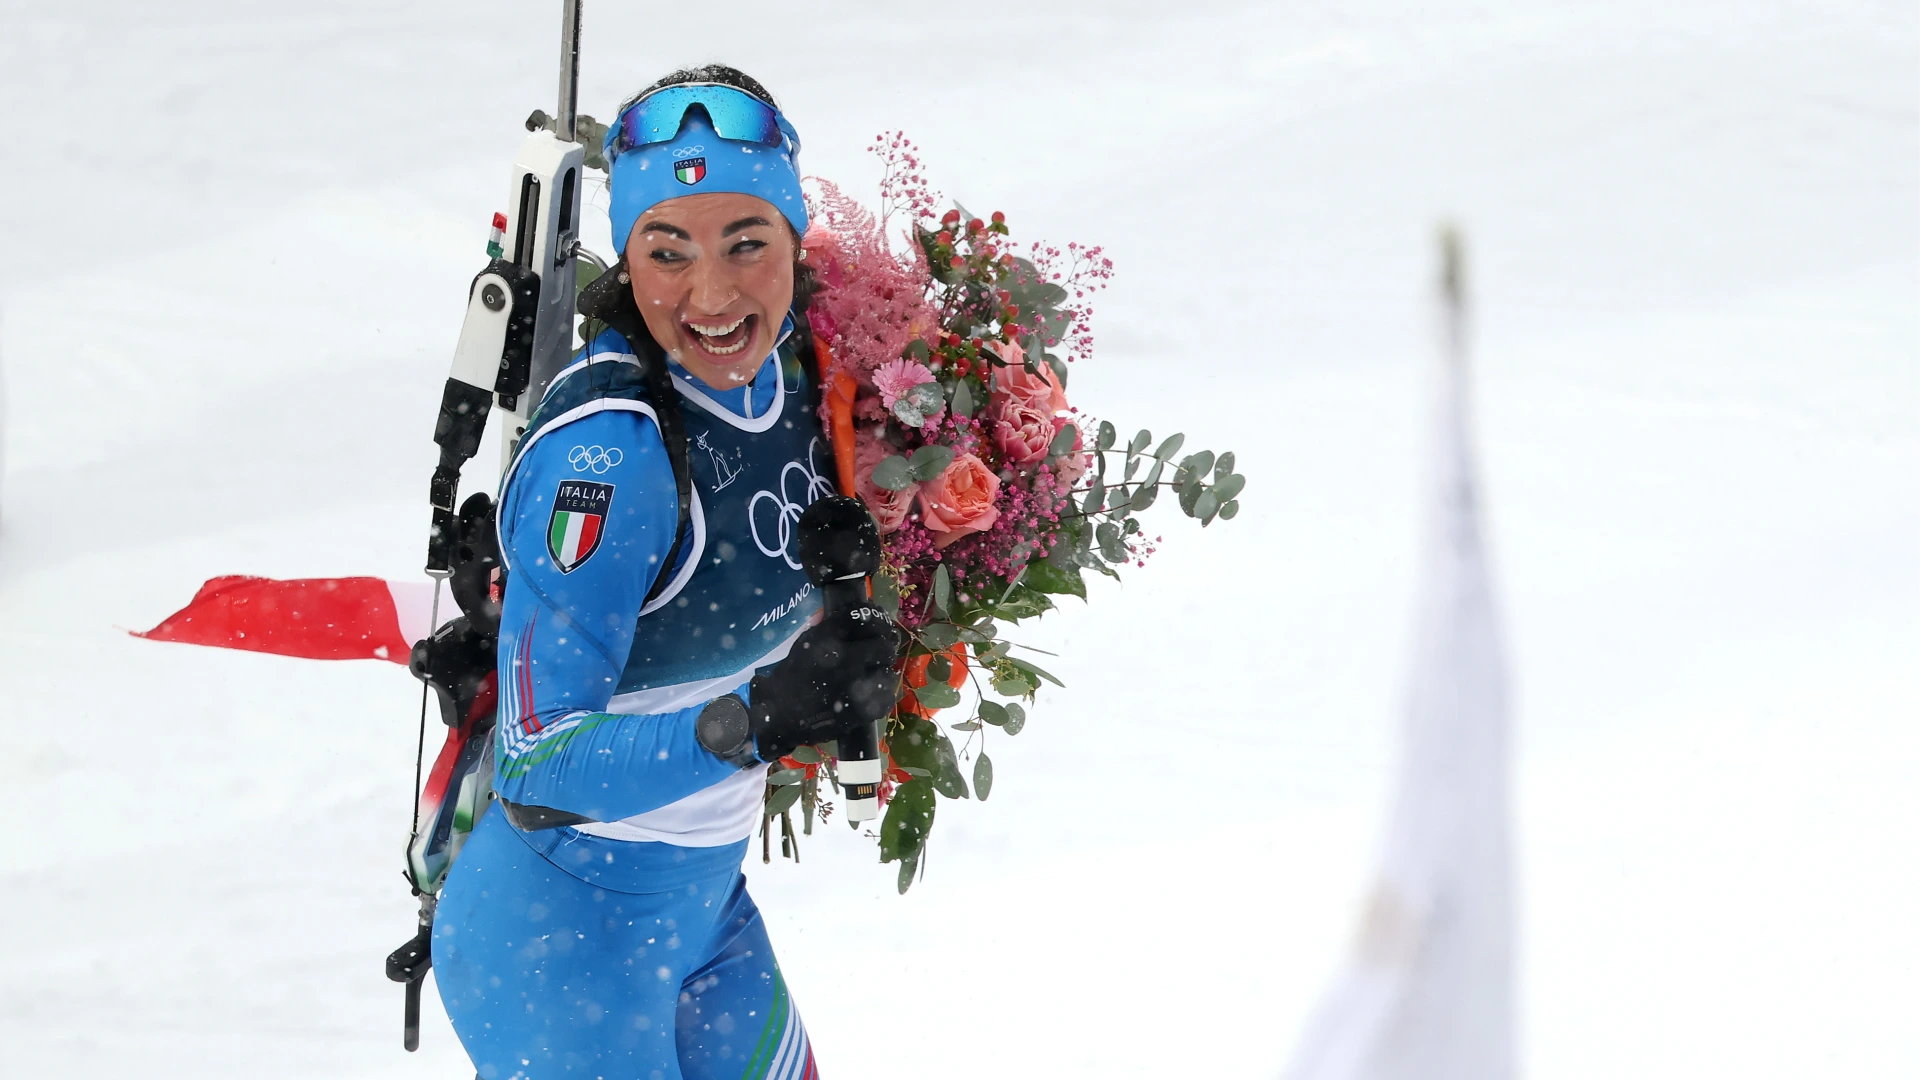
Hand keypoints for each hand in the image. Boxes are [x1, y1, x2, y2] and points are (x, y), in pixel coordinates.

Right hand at [747, 608, 903, 761]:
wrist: (780, 715)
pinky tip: (870, 695)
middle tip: (878, 652)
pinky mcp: (862, 711)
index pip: (862, 618)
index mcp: (827, 641)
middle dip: (882, 648)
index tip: (877, 621)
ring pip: (888, 672)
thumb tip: (859, 612)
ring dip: (881, 673)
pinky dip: (881, 695)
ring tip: (872, 676)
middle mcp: (845, 660)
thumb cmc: (792, 677)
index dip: (874, 616)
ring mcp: (856, 688)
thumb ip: (831, 627)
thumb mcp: (806, 643)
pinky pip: (886, 697)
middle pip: (883, 646)